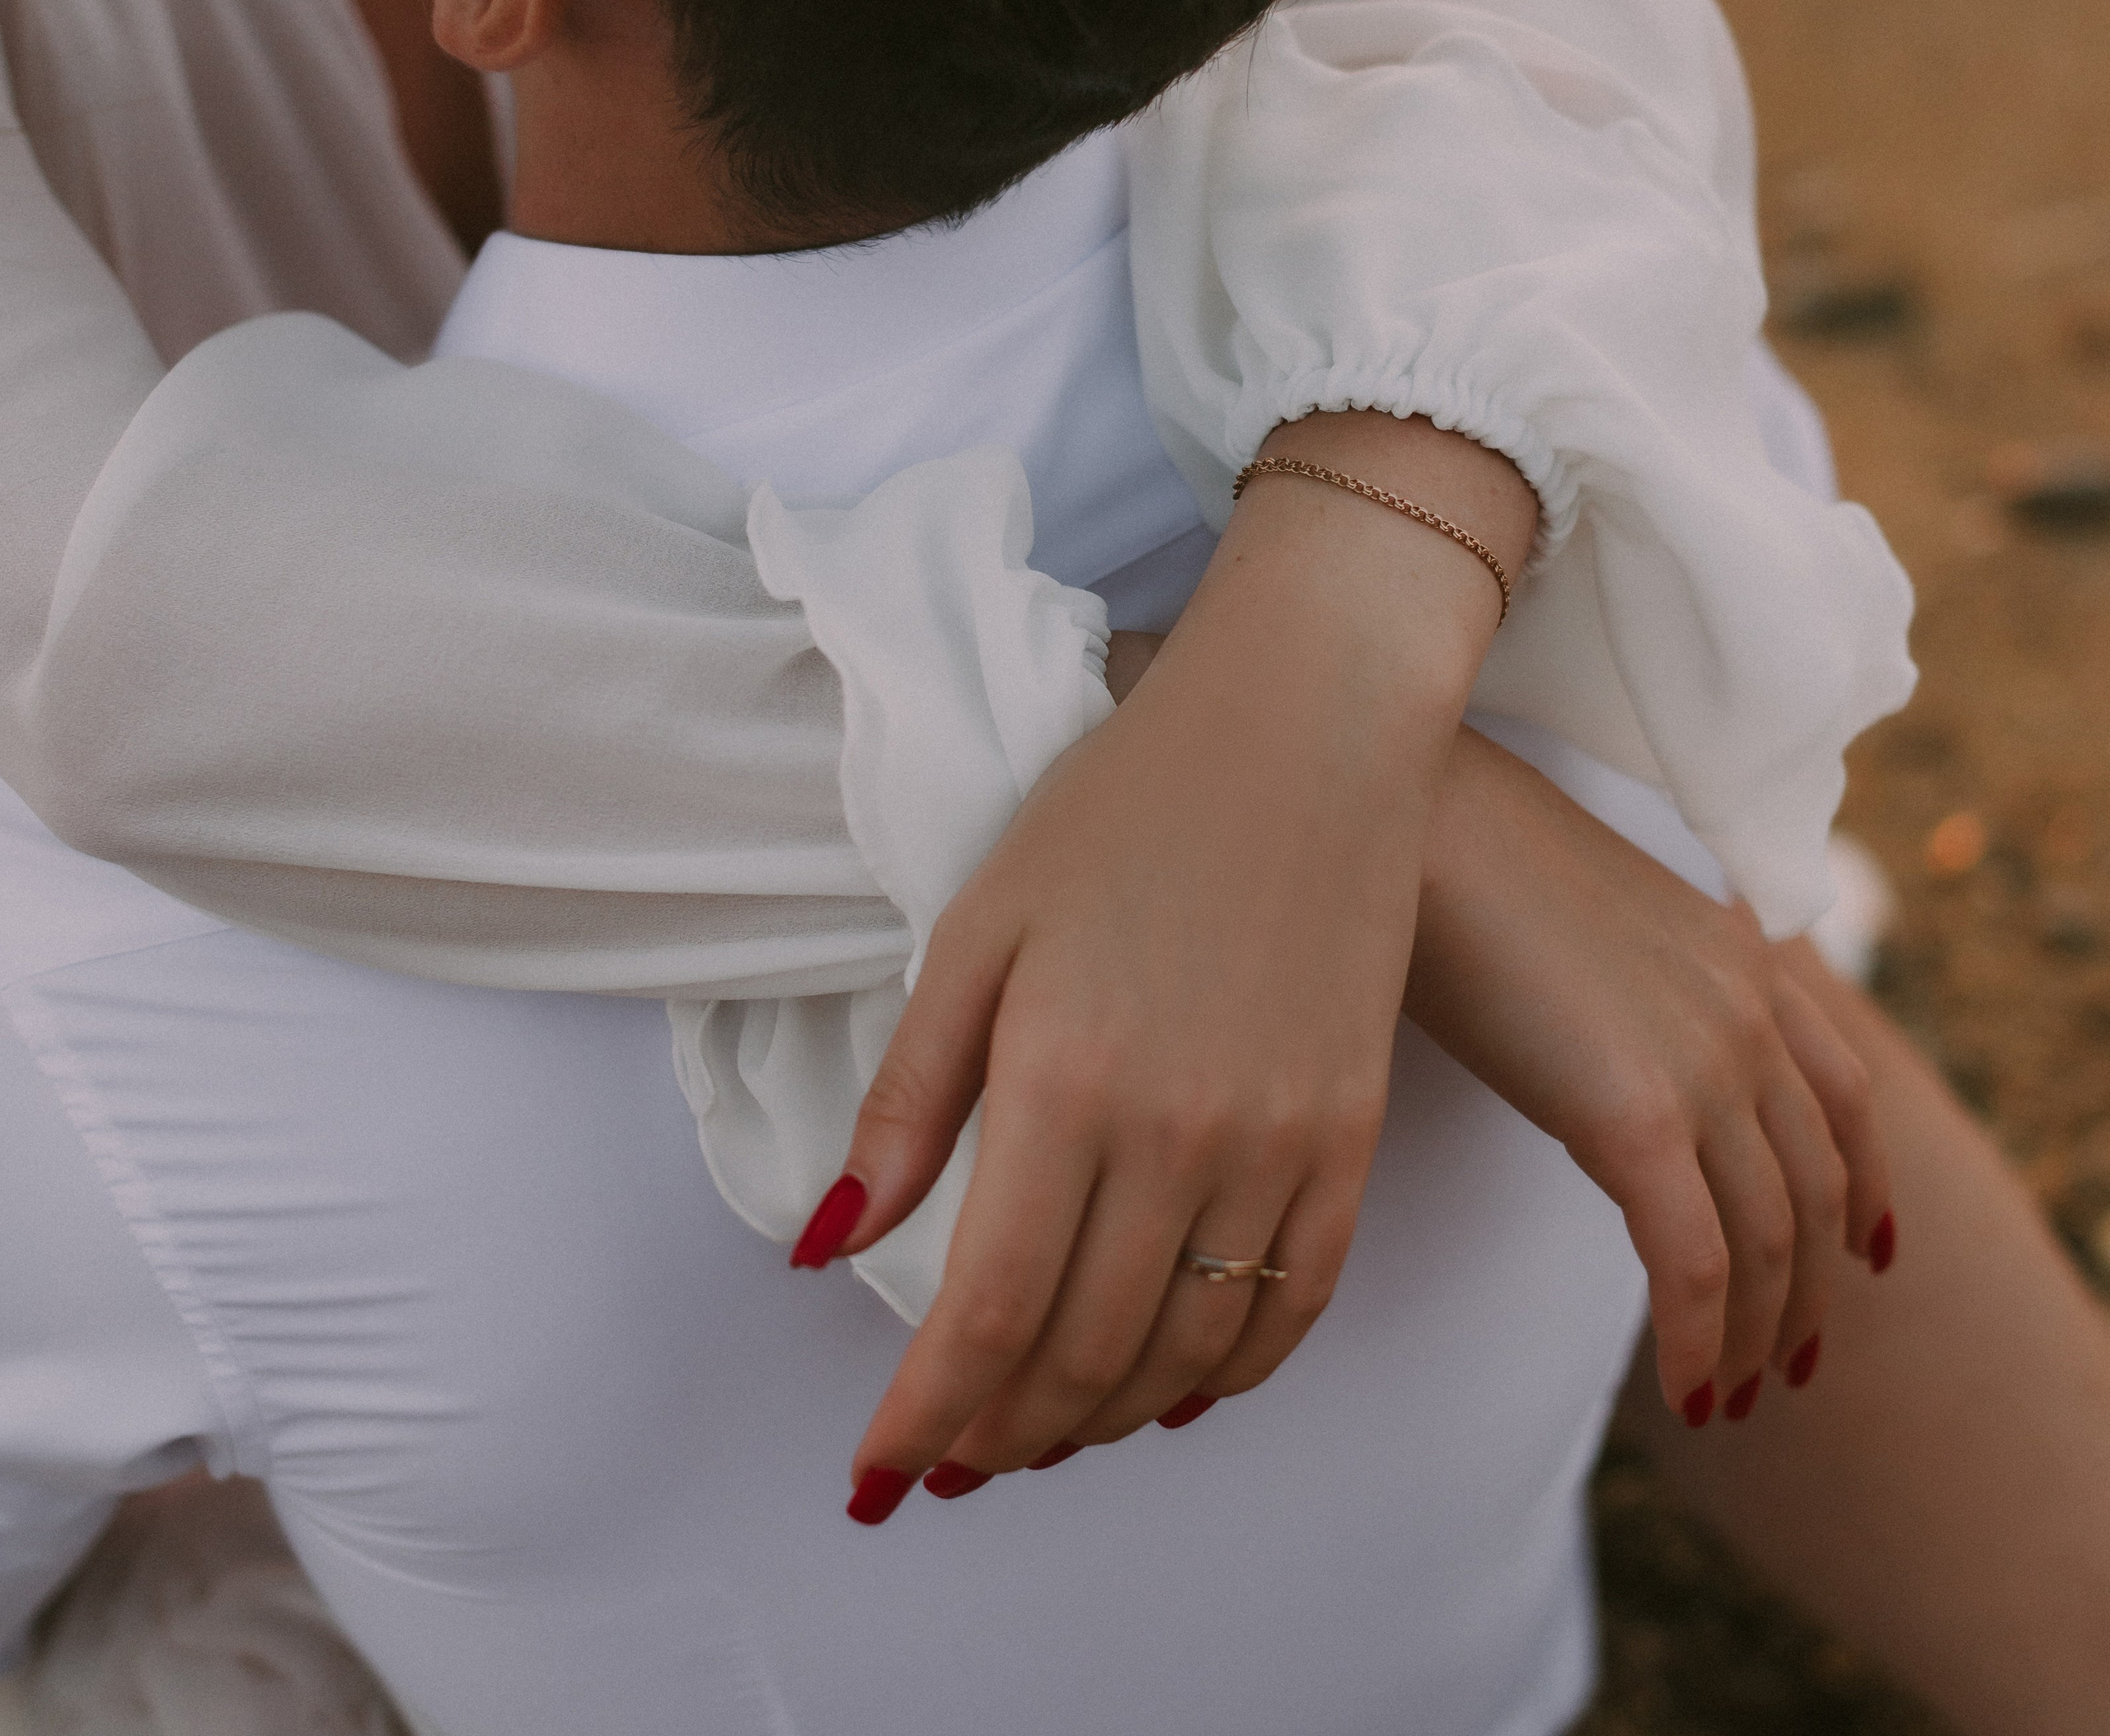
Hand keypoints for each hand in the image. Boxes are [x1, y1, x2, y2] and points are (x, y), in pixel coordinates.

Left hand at [804, 410, 1536, 1511]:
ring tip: (1039, 1435)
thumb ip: (909, 1102)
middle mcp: (1178, 1136)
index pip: (982, 1318)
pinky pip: (1294, 1306)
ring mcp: (1280, 1141)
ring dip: (1100, 1420)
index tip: (874, 1480)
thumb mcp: (979, 930)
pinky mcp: (1354, 1132)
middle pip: (1079, 1356)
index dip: (923, 1421)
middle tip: (949, 1464)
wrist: (1304, 722)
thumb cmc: (1120, 807)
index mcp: (1064, 1083)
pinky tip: (1173, 1394)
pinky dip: (1229, 1377)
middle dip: (999, 1436)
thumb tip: (829, 1249)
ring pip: (1184, 1353)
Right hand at [1407, 728, 1893, 1421]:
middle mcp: (1749, 1012)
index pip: (1845, 1095)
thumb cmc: (1463, 855)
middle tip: (1789, 1365)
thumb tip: (1613, 1042)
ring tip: (1732, 1395)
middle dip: (1811, 1291)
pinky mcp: (1633, 1116)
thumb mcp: (1593, 912)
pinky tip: (1688, 1386)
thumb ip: (1639, 980)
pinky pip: (1694, 1265)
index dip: (1864, 1186)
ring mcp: (1703, 1064)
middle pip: (1816, 1189)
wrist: (1411, 812)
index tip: (1867, 1253)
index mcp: (1742, 957)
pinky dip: (1701, 1339)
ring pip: (1768, 1242)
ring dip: (1759, 1335)